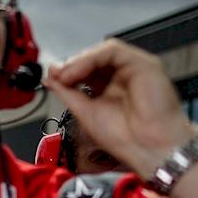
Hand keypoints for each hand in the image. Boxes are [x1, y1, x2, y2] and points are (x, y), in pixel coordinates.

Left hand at [44, 39, 197, 179]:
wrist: (147, 147)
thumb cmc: (124, 136)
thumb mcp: (85, 112)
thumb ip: (68, 93)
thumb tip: (50, 78)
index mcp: (110, 87)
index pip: (87, 70)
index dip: (69, 72)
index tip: (52, 79)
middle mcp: (123, 75)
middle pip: (94, 58)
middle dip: (71, 65)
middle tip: (56, 77)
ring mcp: (134, 68)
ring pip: (102, 52)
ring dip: (79, 61)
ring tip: (65, 76)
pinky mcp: (144, 63)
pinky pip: (113, 51)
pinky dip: (91, 58)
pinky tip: (78, 72)